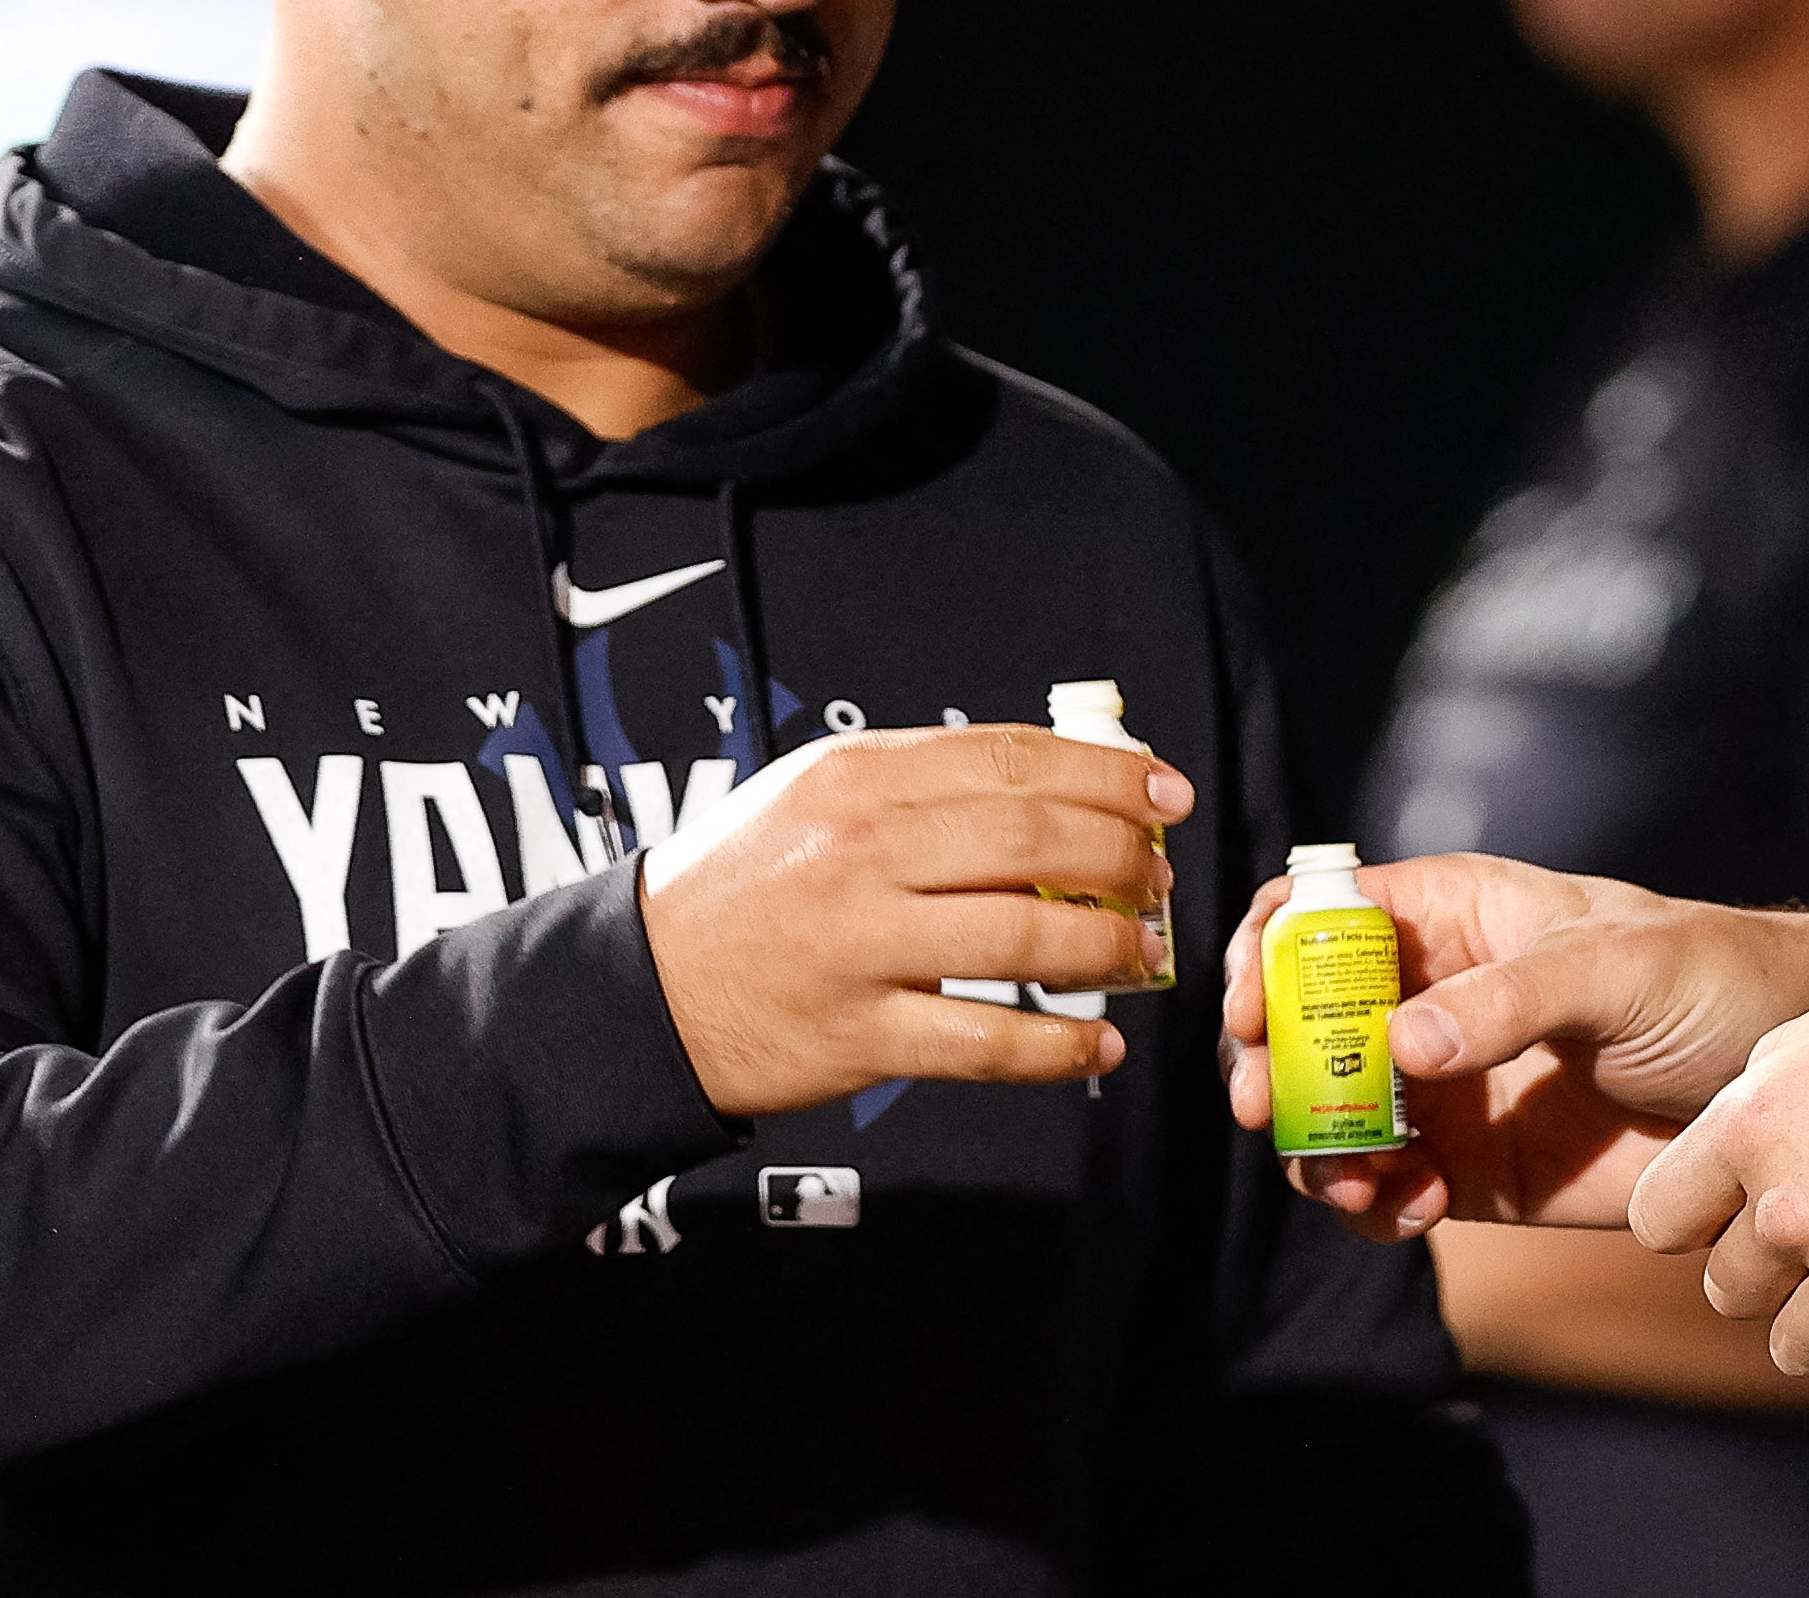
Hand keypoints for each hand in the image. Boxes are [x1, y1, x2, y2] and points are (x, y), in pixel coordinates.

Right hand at [639, 726, 1187, 1116]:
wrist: (643, 985)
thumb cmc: (747, 883)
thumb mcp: (818, 796)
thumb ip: (925, 783)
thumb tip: (1058, 788)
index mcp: (858, 778)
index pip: (1013, 760)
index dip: (1108, 775)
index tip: (1165, 795)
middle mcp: (862, 852)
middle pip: (1034, 841)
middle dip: (1124, 858)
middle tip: (1159, 878)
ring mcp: (860, 946)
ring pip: (1025, 938)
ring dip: (1108, 948)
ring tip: (1140, 956)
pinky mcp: (860, 1036)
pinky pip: (985, 1044)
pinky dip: (1058, 1049)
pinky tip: (1099, 1047)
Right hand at [1214, 852, 1808, 1238]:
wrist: (1785, 1086)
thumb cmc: (1714, 980)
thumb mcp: (1620, 967)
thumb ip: (1513, 999)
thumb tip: (1402, 1042)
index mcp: (1449, 915)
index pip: (1317, 914)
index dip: (1263, 955)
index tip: (1250, 1015)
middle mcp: (1428, 999)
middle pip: (1296, 1026)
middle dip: (1266, 1071)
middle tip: (1268, 1116)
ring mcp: (1443, 1088)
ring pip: (1326, 1119)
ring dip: (1313, 1154)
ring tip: (1354, 1184)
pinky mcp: (1472, 1169)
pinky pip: (1385, 1192)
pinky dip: (1373, 1209)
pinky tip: (1413, 1209)